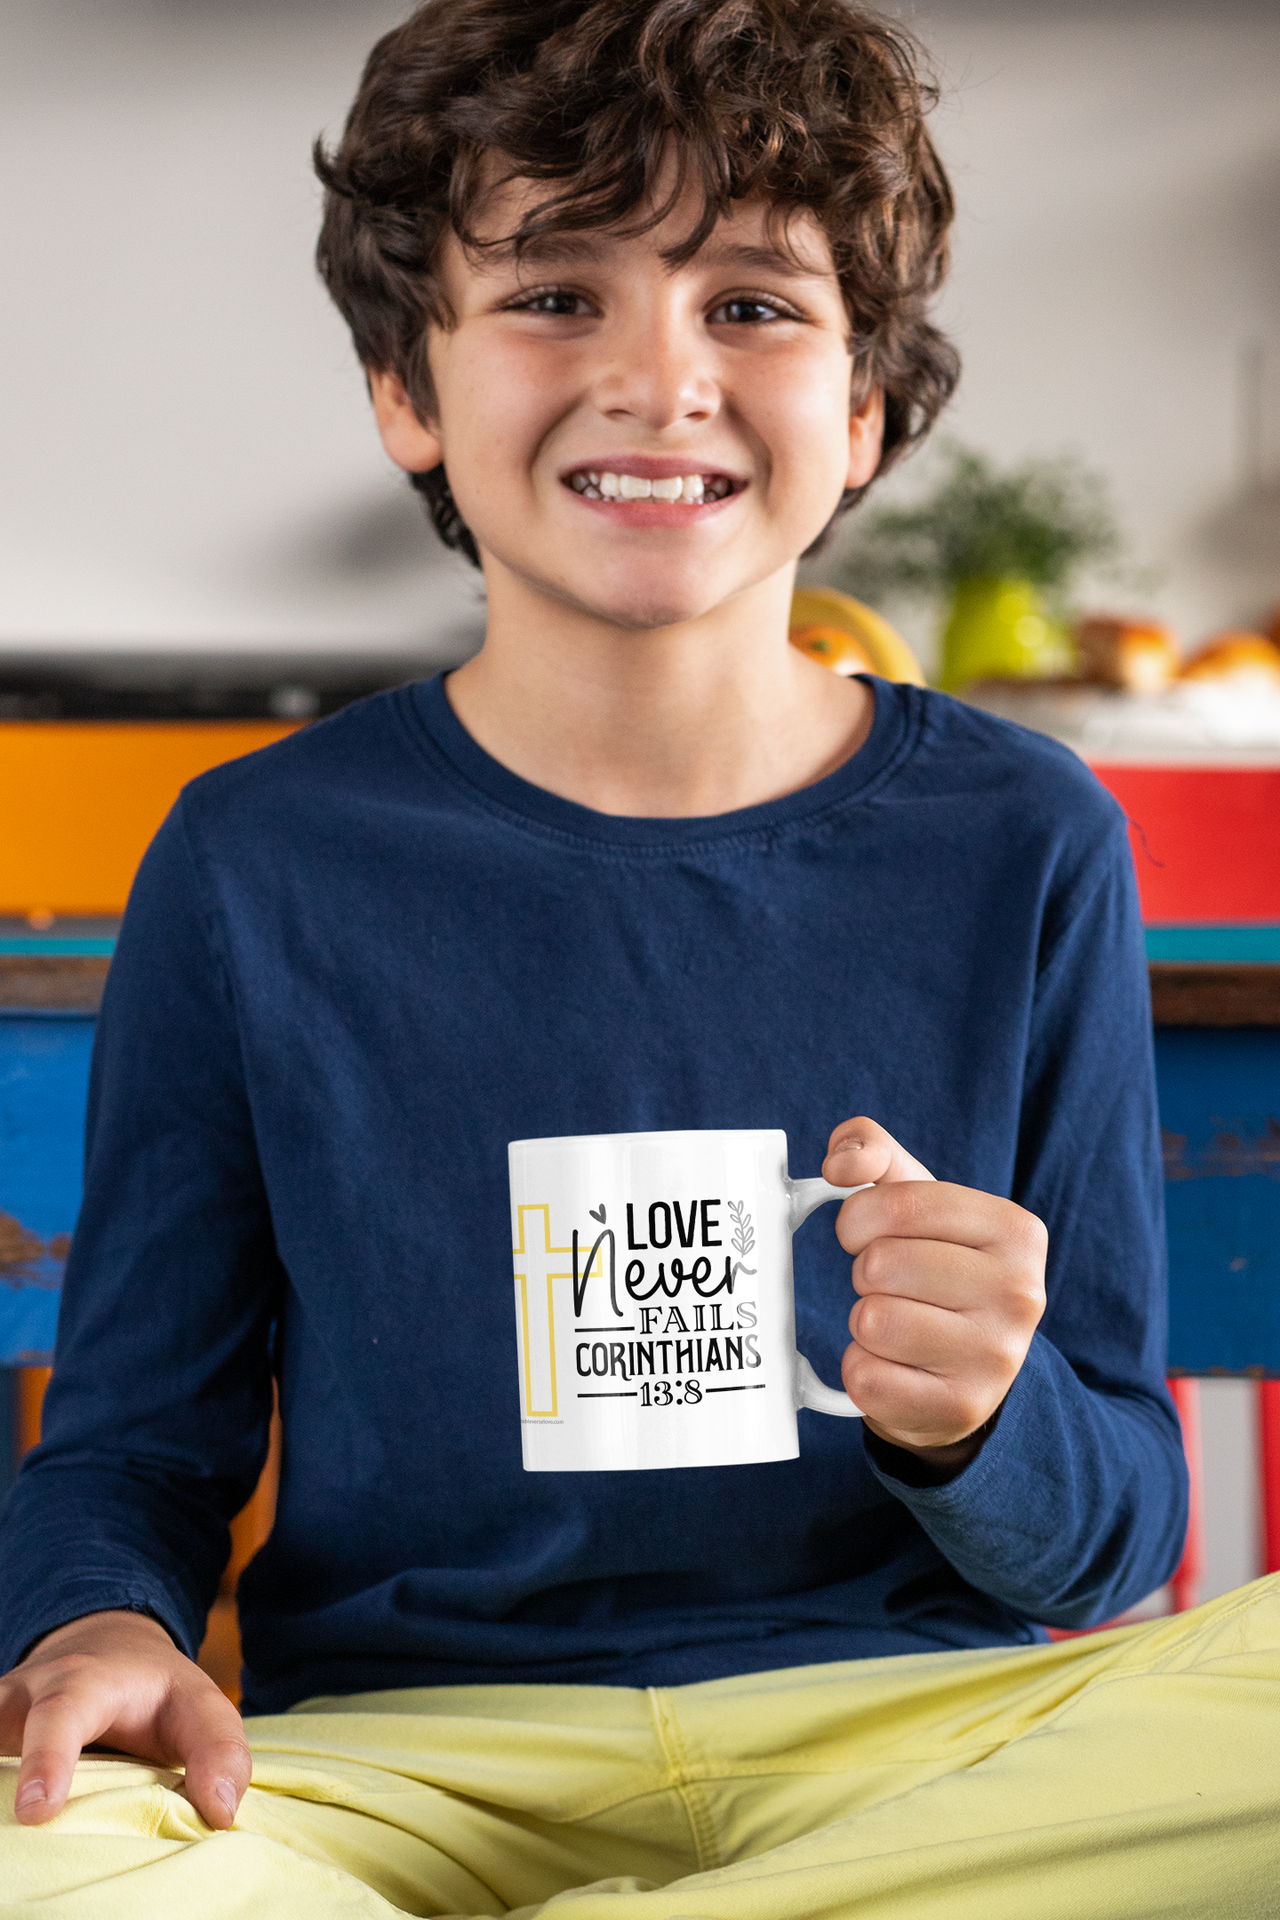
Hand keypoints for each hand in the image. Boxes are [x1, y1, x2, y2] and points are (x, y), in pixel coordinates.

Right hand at [0, 1609, 250, 1828]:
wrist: (107, 1652)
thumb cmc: (156, 1692)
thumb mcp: (199, 1706)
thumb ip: (219, 1750)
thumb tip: (219, 1812)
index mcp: (85, 1681)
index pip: (61, 1713)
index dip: (47, 1759)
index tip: (37, 1810)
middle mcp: (30, 1695)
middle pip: (0, 1723)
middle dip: (7, 1768)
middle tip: (17, 1818)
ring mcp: (1, 1718)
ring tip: (12, 1826)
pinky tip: (10, 1825)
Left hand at [823, 1117, 1046, 1471]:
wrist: (966, 1371)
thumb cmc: (935, 1269)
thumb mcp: (918, 1200)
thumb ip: (874, 1151)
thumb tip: (840, 1162)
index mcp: (1017, 1231)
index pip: (902, 1204)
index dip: (858, 1216)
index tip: (861, 1232)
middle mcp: (1020, 1294)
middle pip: (881, 1264)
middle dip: (866, 1272)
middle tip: (890, 1285)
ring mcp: (996, 1358)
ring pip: (871, 1320)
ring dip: (864, 1320)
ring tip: (896, 1323)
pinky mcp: (959, 1408)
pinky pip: (865, 1377)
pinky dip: (862, 1369)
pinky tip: (894, 1365)